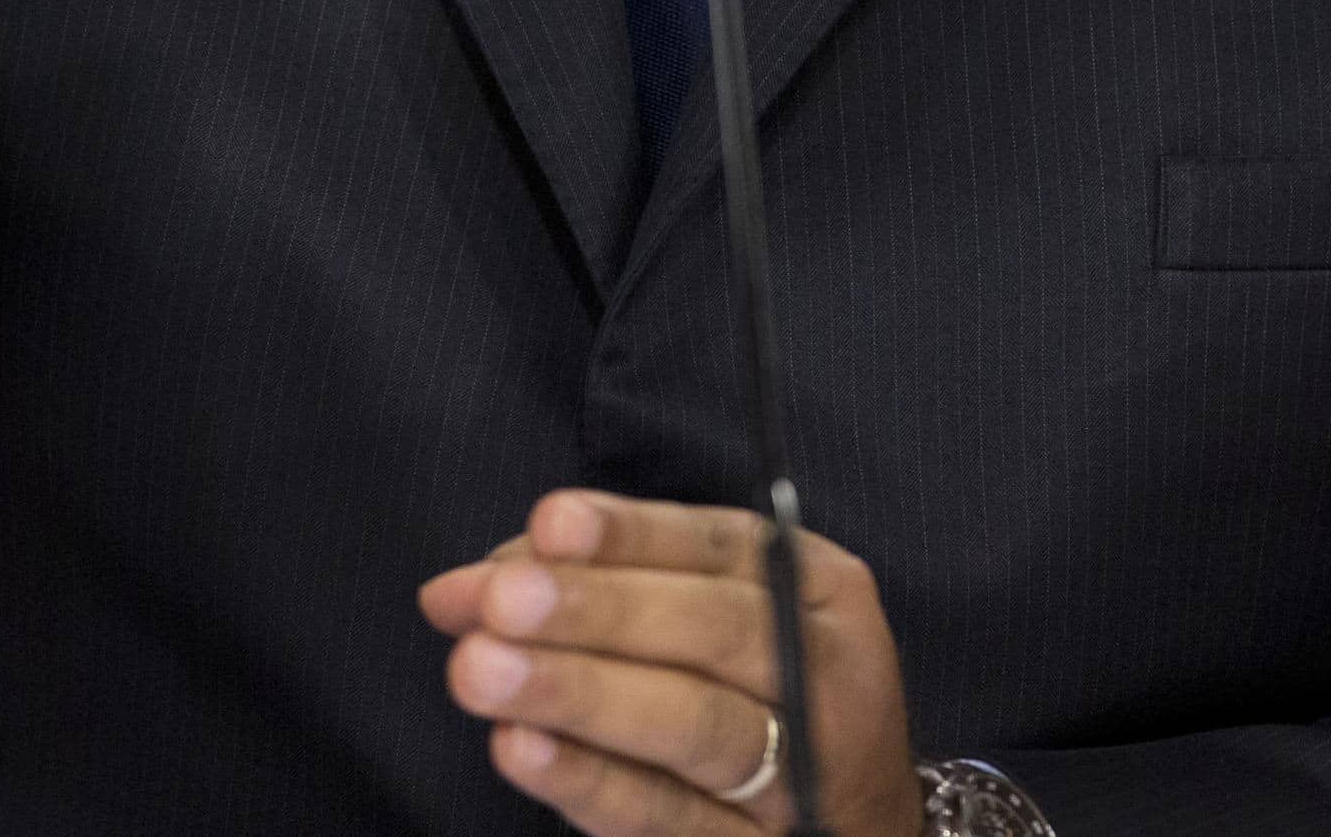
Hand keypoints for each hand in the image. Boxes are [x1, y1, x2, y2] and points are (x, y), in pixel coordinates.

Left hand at [421, 490, 920, 836]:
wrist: (854, 817)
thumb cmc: (759, 689)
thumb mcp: (719, 611)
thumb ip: (609, 582)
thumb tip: (477, 581)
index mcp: (817, 588)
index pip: (723, 547)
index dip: (632, 535)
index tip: (549, 523)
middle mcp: (826, 672)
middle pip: (714, 633)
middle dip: (598, 611)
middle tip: (498, 604)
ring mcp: (806, 771)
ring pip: (698, 727)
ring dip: (583, 694)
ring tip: (481, 670)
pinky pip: (674, 819)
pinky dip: (593, 782)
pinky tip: (522, 750)